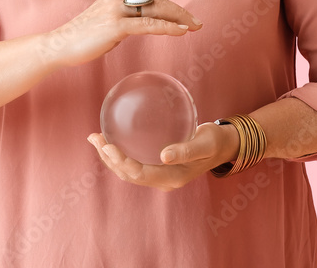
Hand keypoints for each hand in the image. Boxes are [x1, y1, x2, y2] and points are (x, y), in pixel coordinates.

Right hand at [43, 0, 202, 67]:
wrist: (59, 46)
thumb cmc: (81, 39)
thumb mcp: (106, 25)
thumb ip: (124, 21)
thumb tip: (141, 25)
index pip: (150, 0)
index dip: (170, 8)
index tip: (185, 18)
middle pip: (157, 2)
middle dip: (180, 12)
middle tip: (197, 22)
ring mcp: (116, 11)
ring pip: (156, 11)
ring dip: (179, 18)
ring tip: (194, 26)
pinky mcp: (115, 26)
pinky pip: (148, 25)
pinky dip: (167, 27)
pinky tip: (181, 31)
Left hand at [86, 121, 239, 191]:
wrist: (221, 145)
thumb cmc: (214, 142)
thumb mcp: (204, 144)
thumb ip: (186, 150)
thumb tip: (163, 156)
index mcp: (172, 178)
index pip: (140, 174)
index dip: (121, 162)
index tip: (107, 145)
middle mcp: (162, 179)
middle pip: (129, 174)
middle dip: (109, 159)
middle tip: (95, 138)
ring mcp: (159, 174)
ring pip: (128, 169)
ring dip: (110, 156)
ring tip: (95, 138)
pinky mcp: (157, 165)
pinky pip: (134, 160)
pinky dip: (120, 151)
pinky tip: (112, 136)